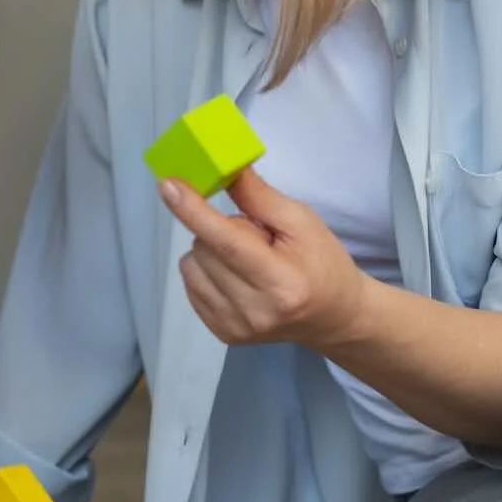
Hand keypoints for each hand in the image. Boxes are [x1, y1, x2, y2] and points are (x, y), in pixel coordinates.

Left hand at [160, 166, 370, 350]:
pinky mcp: (222, 333)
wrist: (333, 316)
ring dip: (209, 251)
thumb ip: (258, 196)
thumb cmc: (322, 262)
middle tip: (255, 236)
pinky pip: (190, 285)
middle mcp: (255, 311)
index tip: (168, 185)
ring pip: (191, 265)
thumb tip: (221, 167)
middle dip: (219, 230)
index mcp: (281, 282)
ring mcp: (235, 327)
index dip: (194, 211)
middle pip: (204, 248)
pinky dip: (206, 270)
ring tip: (246, 258)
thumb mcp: (301, 221)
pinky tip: (235, 275)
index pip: (227, 242)